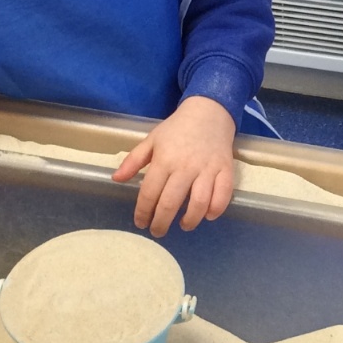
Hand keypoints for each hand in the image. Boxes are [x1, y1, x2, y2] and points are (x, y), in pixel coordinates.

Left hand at [112, 96, 236, 236]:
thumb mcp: (152, 140)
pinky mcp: (225, 170)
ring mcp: (207, 170)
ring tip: (183, 225)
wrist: (209, 112)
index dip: (143, 212)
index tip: (141, 223)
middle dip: (161, 223)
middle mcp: (185, 167)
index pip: (149, 193)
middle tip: (158, 231)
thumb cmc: (177, 128)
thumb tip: (116, 179)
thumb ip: (133, 161)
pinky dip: (215, 209)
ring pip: (199, 203)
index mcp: (164, 160)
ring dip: (190, 220)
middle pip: (170, 203)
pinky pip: (223, 196)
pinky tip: (207, 215)